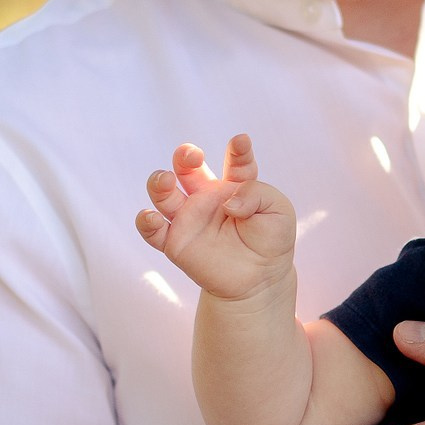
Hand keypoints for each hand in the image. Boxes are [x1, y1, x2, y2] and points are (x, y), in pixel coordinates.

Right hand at [135, 134, 294, 299]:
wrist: (260, 282)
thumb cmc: (271, 242)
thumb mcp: (279, 211)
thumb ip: (257, 194)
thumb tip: (228, 203)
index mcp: (235, 185)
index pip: (235, 162)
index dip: (238, 150)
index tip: (241, 142)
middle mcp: (208, 197)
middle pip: (187, 168)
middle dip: (185, 156)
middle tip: (192, 155)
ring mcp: (189, 218)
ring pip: (163, 193)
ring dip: (159, 182)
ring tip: (165, 180)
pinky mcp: (175, 242)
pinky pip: (152, 230)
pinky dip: (146, 221)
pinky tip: (150, 216)